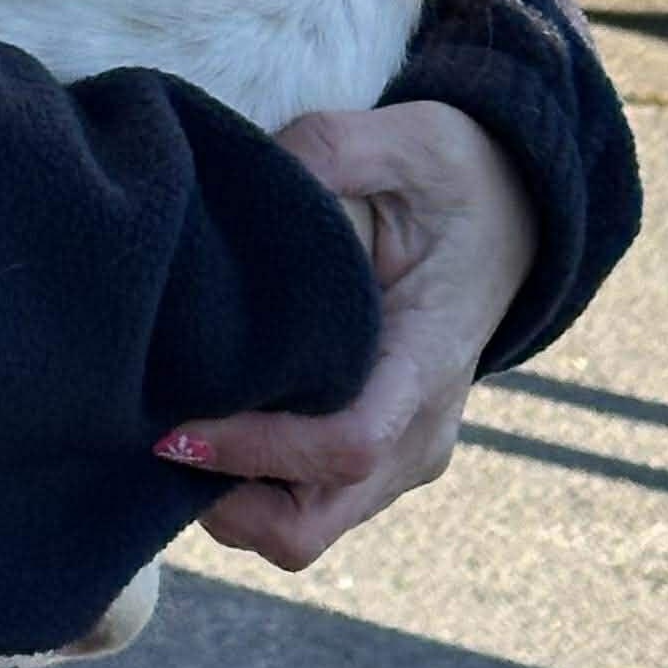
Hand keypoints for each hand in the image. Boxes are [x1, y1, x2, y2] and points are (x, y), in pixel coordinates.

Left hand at [153, 100, 538, 572]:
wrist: (512, 214)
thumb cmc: (453, 178)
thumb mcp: (406, 139)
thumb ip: (331, 150)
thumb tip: (251, 178)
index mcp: (429, 362)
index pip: (344, 446)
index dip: (255, 452)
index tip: (176, 430)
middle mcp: (419, 432)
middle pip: (310, 526)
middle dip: (225, 502)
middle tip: (155, 434)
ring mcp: (402, 454)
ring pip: (301, 528)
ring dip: (230, 496)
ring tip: (172, 420)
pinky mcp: (380, 455)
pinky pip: (306, 502)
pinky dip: (249, 482)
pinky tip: (211, 413)